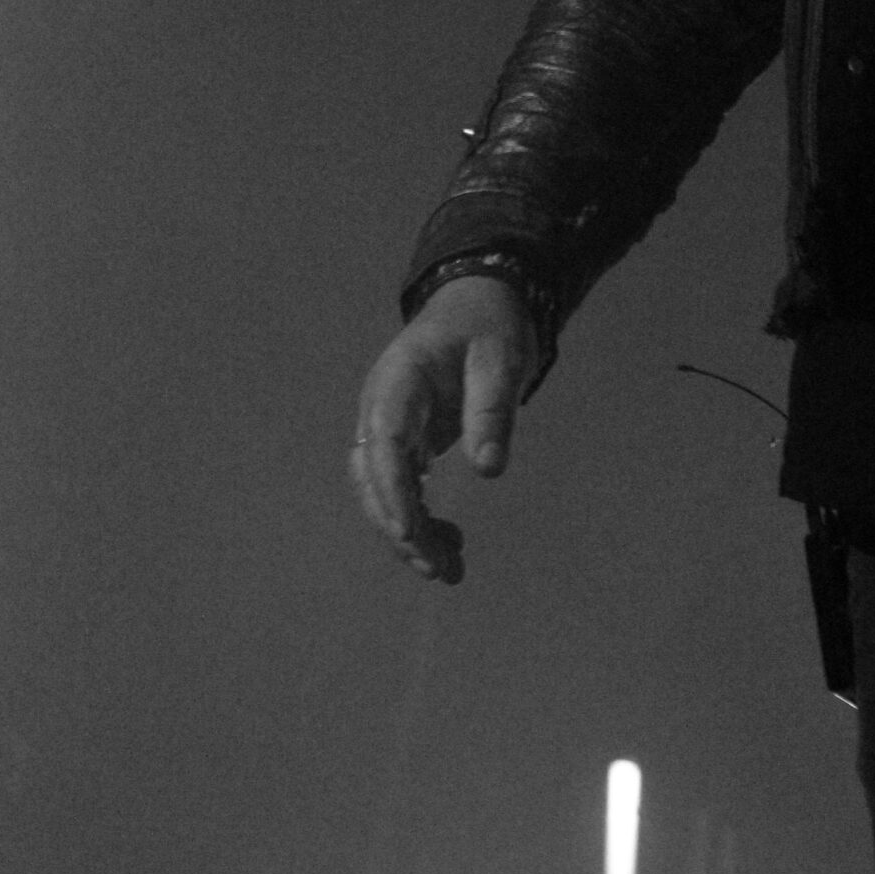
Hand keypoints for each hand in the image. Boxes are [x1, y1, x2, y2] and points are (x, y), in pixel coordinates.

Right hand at [349, 275, 538, 584]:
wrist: (477, 304)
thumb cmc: (489, 326)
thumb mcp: (502, 359)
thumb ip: (492, 410)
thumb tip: (488, 470)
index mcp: (400, 379)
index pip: (384, 440)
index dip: (391, 488)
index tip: (408, 530)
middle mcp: (381, 406)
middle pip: (372, 476)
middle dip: (400, 526)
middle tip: (438, 568)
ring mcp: (387, 425)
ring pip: (380, 490)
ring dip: (408, 532)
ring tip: (449, 569)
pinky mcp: (402, 441)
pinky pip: (399, 487)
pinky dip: (418, 518)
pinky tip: (448, 541)